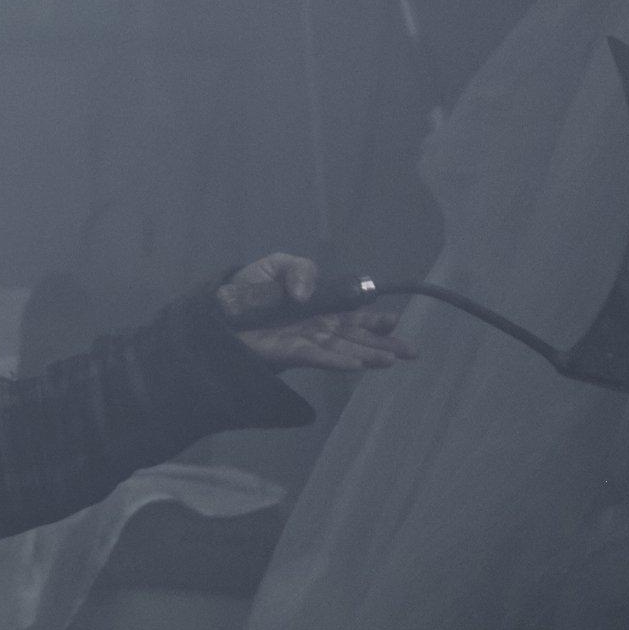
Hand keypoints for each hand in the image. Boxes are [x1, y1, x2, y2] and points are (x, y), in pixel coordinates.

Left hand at [219, 252, 415, 372]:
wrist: (217, 310)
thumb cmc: (249, 288)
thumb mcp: (277, 265)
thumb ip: (300, 270)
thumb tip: (307, 295)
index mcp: (320, 305)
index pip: (354, 313)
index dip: (375, 318)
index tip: (395, 320)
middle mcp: (318, 326)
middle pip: (356, 336)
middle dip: (384, 344)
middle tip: (411, 352)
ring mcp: (305, 341)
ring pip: (342, 349)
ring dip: (368, 355)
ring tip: (391, 361)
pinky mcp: (287, 353)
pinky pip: (316, 357)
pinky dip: (336, 360)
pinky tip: (357, 364)